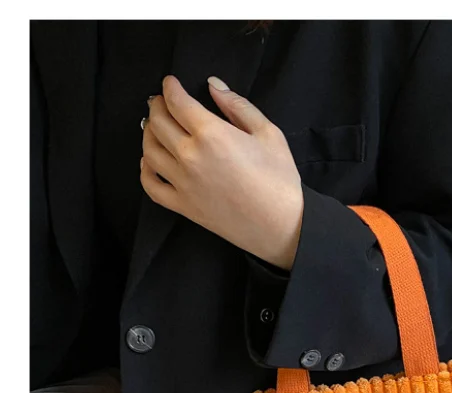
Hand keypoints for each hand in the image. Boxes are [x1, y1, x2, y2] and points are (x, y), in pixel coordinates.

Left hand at [141, 75, 302, 269]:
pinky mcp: (184, 206)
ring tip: (156, 128)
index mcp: (212, 134)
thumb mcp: (269, 134)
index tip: (170, 83)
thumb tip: (213, 85)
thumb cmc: (280, 182)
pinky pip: (151, 186)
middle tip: (160, 102)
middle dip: (157, 106)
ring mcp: (183, 183)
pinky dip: (145, 170)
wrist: (282, 227)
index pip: (177, 102)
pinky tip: (150, 162)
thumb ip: (238, 106)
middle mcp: (191, 156)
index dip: (170, 87)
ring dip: (148, 133)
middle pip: (158, 122)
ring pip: (149, 150)